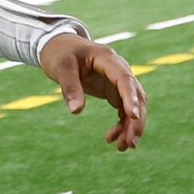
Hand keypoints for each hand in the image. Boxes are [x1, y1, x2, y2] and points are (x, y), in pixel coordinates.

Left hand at [40, 34, 147, 150]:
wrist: (58, 46)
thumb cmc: (59, 53)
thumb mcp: (61, 68)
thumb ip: (70, 87)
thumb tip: (76, 111)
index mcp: (107, 58)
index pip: (124, 78)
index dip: (130, 97)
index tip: (133, 117)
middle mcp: (118, 69)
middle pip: (136, 95)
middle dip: (136, 120)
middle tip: (130, 142)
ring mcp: (117, 81)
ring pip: (133, 105)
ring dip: (131, 126)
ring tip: (122, 147)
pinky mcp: (112, 90)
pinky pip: (123, 109)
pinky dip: (121, 125)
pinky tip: (112, 139)